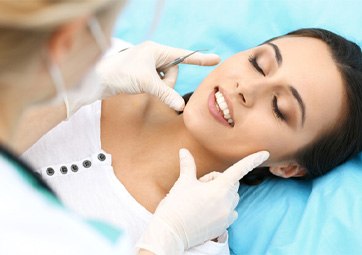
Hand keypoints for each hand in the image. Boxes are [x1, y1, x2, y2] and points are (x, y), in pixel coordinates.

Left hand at [96, 41, 219, 110]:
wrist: (99, 80)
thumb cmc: (121, 74)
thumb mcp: (147, 83)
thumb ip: (166, 94)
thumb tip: (181, 106)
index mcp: (156, 50)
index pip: (184, 55)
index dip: (200, 59)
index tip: (216, 59)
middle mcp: (154, 54)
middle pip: (174, 71)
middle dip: (167, 82)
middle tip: (153, 85)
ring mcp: (149, 64)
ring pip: (166, 79)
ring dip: (159, 86)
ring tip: (144, 86)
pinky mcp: (144, 73)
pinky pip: (158, 82)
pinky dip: (154, 87)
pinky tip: (141, 86)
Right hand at [137, 149, 268, 254]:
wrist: (170, 234)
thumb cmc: (176, 206)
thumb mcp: (183, 183)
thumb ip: (188, 165)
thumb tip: (184, 151)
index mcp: (219, 188)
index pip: (239, 169)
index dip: (253, 159)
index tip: (265, 153)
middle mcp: (227, 203)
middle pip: (232, 183)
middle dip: (219, 180)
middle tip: (200, 186)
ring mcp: (226, 217)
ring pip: (231, 198)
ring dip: (222, 194)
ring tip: (201, 199)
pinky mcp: (223, 227)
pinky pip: (230, 212)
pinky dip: (223, 208)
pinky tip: (207, 211)